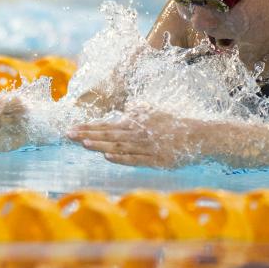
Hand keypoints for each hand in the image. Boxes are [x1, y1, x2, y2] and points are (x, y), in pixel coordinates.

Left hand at [66, 113, 197, 167]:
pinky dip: (121, 158)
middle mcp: (139, 133)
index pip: (107, 124)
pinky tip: (108, 157)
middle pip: (109, 134)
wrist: (200, 135)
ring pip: (120, 146)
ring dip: (101, 144)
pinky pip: (136, 158)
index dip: (89, 126)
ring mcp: (147, 146)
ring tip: (84, 143)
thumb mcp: (155, 112)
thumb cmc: (176, 124)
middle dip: (88, 134)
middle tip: (68, 135)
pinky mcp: (157, 159)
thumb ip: (139, 110)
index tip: (71, 128)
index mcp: (136, 122)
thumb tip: (126, 108)